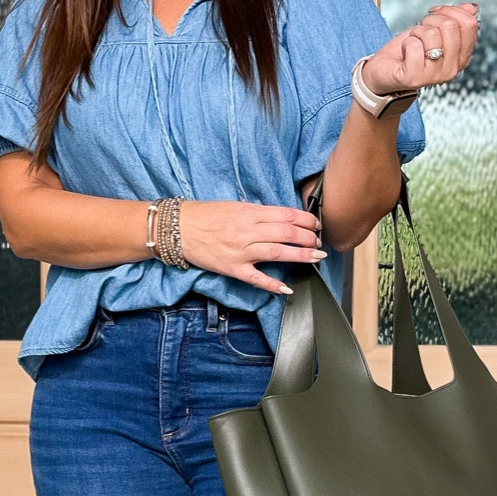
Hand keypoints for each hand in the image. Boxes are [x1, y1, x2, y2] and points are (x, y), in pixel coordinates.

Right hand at [177, 200, 324, 295]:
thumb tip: (283, 219)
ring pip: (277, 252)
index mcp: (249, 212)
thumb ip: (258, 213)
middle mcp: (247, 231)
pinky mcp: (232, 268)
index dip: (306, 220)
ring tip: (315, 257)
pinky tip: (286, 288)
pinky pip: (256, 278)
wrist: (177, 228)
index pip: (286, 215)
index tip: (316, 224)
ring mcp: (240, 251)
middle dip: (308, 238)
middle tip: (319, 242)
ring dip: (300, 255)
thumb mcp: (235, 206)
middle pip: (286, 233)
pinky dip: (272, 285)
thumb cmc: (205, 215)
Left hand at [361, 1, 479, 100]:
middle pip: (450, 26)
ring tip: (412, 43)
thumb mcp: (434, 31)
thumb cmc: (409, 51)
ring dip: (416, 33)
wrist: (384, 71)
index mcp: (462, 58)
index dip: (451, 10)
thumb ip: (453, 20)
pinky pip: (414, 45)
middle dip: (430, 20)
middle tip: (420, 32)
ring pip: (432, 34)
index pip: (469, 24)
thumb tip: (472, 8)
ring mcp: (435, 76)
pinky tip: (405, 53)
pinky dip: (406, 43)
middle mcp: (453, 69)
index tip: (435, 13)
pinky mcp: (416, 77)